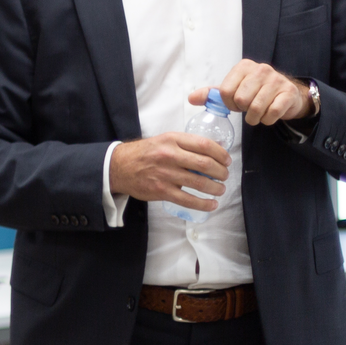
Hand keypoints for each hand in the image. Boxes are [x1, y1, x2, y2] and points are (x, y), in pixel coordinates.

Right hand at [109, 133, 229, 211]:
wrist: (119, 166)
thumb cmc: (145, 153)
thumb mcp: (165, 140)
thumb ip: (187, 143)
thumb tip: (215, 147)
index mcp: (172, 139)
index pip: (204, 145)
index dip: (221, 154)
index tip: (226, 160)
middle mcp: (169, 155)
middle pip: (205, 164)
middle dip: (221, 172)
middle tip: (224, 176)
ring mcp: (165, 174)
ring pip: (199, 183)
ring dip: (215, 188)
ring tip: (220, 190)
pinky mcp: (161, 191)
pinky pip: (188, 200)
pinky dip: (203, 204)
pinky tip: (211, 205)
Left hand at [191, 60, 311, 125]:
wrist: (287, 95)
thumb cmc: (256, 92)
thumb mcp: (234, 89)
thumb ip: (213, 94)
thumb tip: (191, 98)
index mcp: (244, 66)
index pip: (225, 91)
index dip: (228, 103)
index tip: (235, 104)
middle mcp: (261, 69)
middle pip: (241, 99)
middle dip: (242, 110)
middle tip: (248, 108)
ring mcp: (277, 80)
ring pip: (256, 108)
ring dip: (254, 118)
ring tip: (257, 114)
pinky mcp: (288, 93)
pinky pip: (272, 113)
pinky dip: (267, 120)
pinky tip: (269, 115)